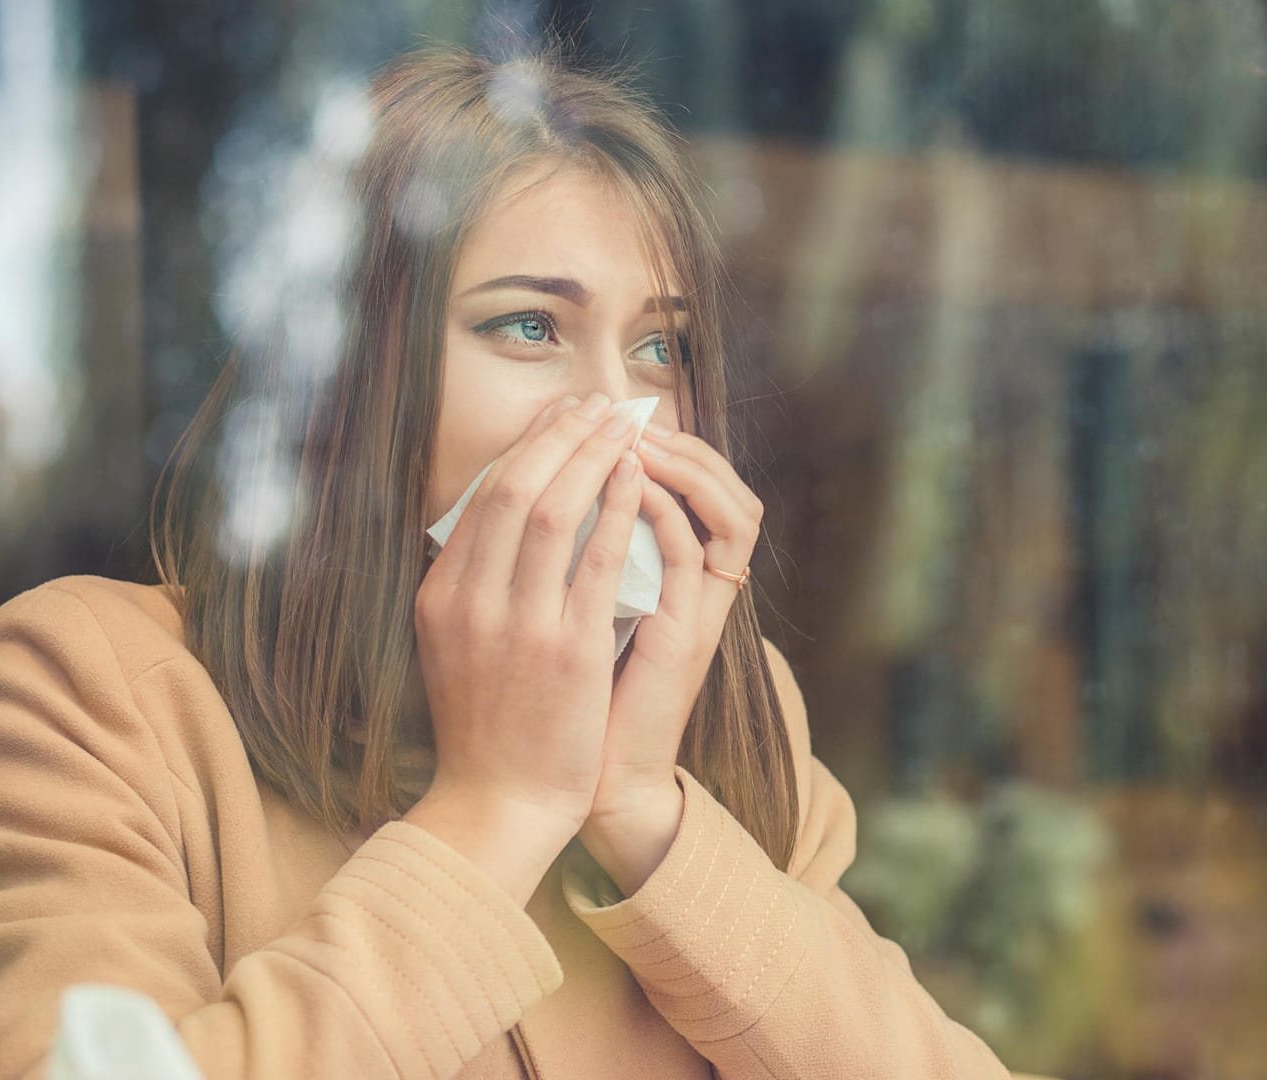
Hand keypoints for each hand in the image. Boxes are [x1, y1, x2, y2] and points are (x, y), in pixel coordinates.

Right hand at [413, 392, 644, 844]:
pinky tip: (636, 478)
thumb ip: (469, 586)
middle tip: (596, 404)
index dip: (526, 447)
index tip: (559, 418)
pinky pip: (596, 560)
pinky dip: (616, 509)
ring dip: (590, 455)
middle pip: (514, 489)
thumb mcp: (451, 646)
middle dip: (559, 435)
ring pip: (552, 510)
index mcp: (441, 596)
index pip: (482, 498)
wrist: (498, 803)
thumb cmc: (484, 728)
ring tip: (622, 424)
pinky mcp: (568, 650)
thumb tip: (494, 523)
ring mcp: (518, 624)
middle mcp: (471, 601)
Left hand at [586, 422, 762, 824]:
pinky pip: (698, 556)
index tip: (608, 417)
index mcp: (674, 582)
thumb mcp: (570, 613)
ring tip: (639, 435)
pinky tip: (635, 483)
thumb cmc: (568, 702)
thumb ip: (574, 560)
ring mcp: (700, 613)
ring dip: (687, 466)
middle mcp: (699, 592)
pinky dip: (668, 511)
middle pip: (729, 490)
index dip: (666, 447)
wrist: (582, 780)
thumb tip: (533, 497)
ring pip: (732, 513)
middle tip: (629, 413)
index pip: (697, 491)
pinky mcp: (689, 636)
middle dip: (684, 443)